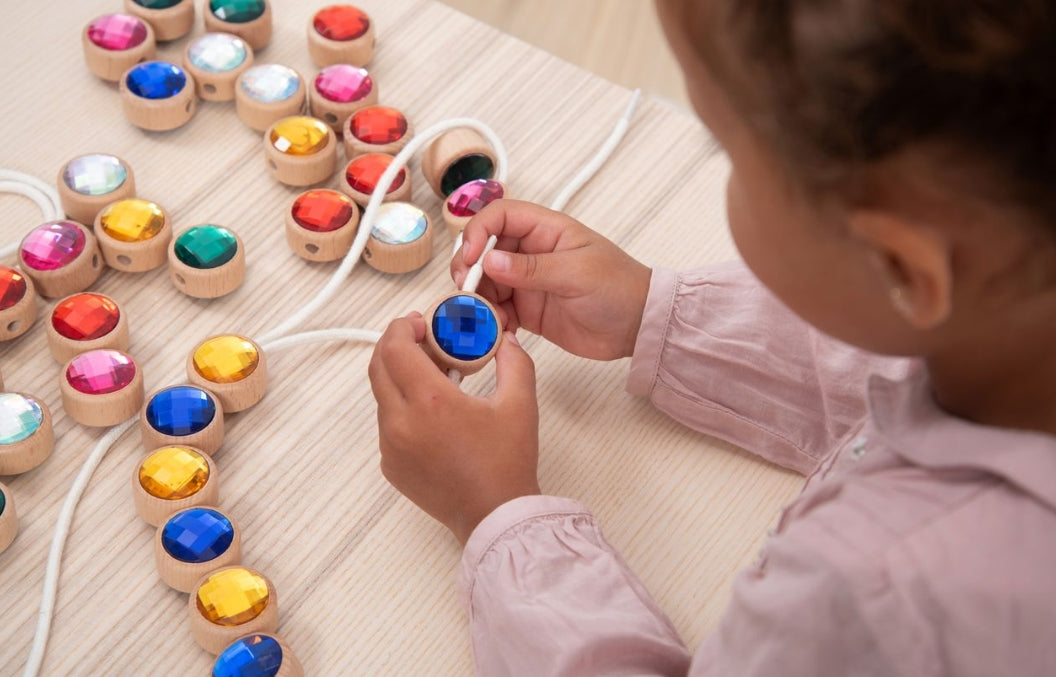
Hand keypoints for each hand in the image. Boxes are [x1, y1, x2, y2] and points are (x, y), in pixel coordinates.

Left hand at [368, 313, 541, 545]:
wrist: (496, 516)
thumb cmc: (507, 464)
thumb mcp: (520, 404)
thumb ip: (514, 361)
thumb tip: (506, 340)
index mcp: (431, 402)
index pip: (396, 348)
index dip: (402, 327)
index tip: (418, 323)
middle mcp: (402, 423)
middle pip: (378, 367)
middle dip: (394, 345)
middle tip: (419, 339)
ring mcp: (391, 447)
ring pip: (382, 396)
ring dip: (398, 377)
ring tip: (432, 378)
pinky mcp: (391, 466)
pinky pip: (387, 425)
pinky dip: (402, 408)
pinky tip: (431, 413)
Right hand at [452, 200, 651, 360]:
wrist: (638, 327)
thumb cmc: (619, 288)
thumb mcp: (577, 273)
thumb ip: (531, 268)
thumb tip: (488, 260)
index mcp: (546, 230)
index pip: (500, 216)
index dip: (478, 231)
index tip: (472, 258)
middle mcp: (531, 252)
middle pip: (484, 250)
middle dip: (470, 268)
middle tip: (468, 290)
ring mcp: (527, 282)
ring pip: (487, 282)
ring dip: (478, 298)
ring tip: (486, 316)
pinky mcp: (527, 310)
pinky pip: (497, 310)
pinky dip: (491, 319)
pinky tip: (498, 329)